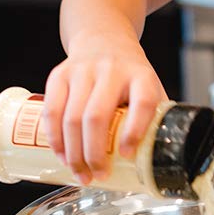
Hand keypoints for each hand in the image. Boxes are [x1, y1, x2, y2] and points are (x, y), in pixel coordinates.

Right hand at [42, 36, 167, 184]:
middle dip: (94, 154)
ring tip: (79, 173)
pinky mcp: (60, 74)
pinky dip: (54, 137)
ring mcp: (83, 70)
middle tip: (97, 176)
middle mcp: (112, 70)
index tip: (128, 155)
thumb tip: (162, 161)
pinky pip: (51, 110)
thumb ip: (155, 117)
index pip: (141, 103)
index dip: (135, 131)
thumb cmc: (130, 75)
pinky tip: (60, 154)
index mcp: (141, 76)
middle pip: (97, 116)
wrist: (104, 38)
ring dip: (73, 152)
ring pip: (71, 117)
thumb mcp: (149, 88)